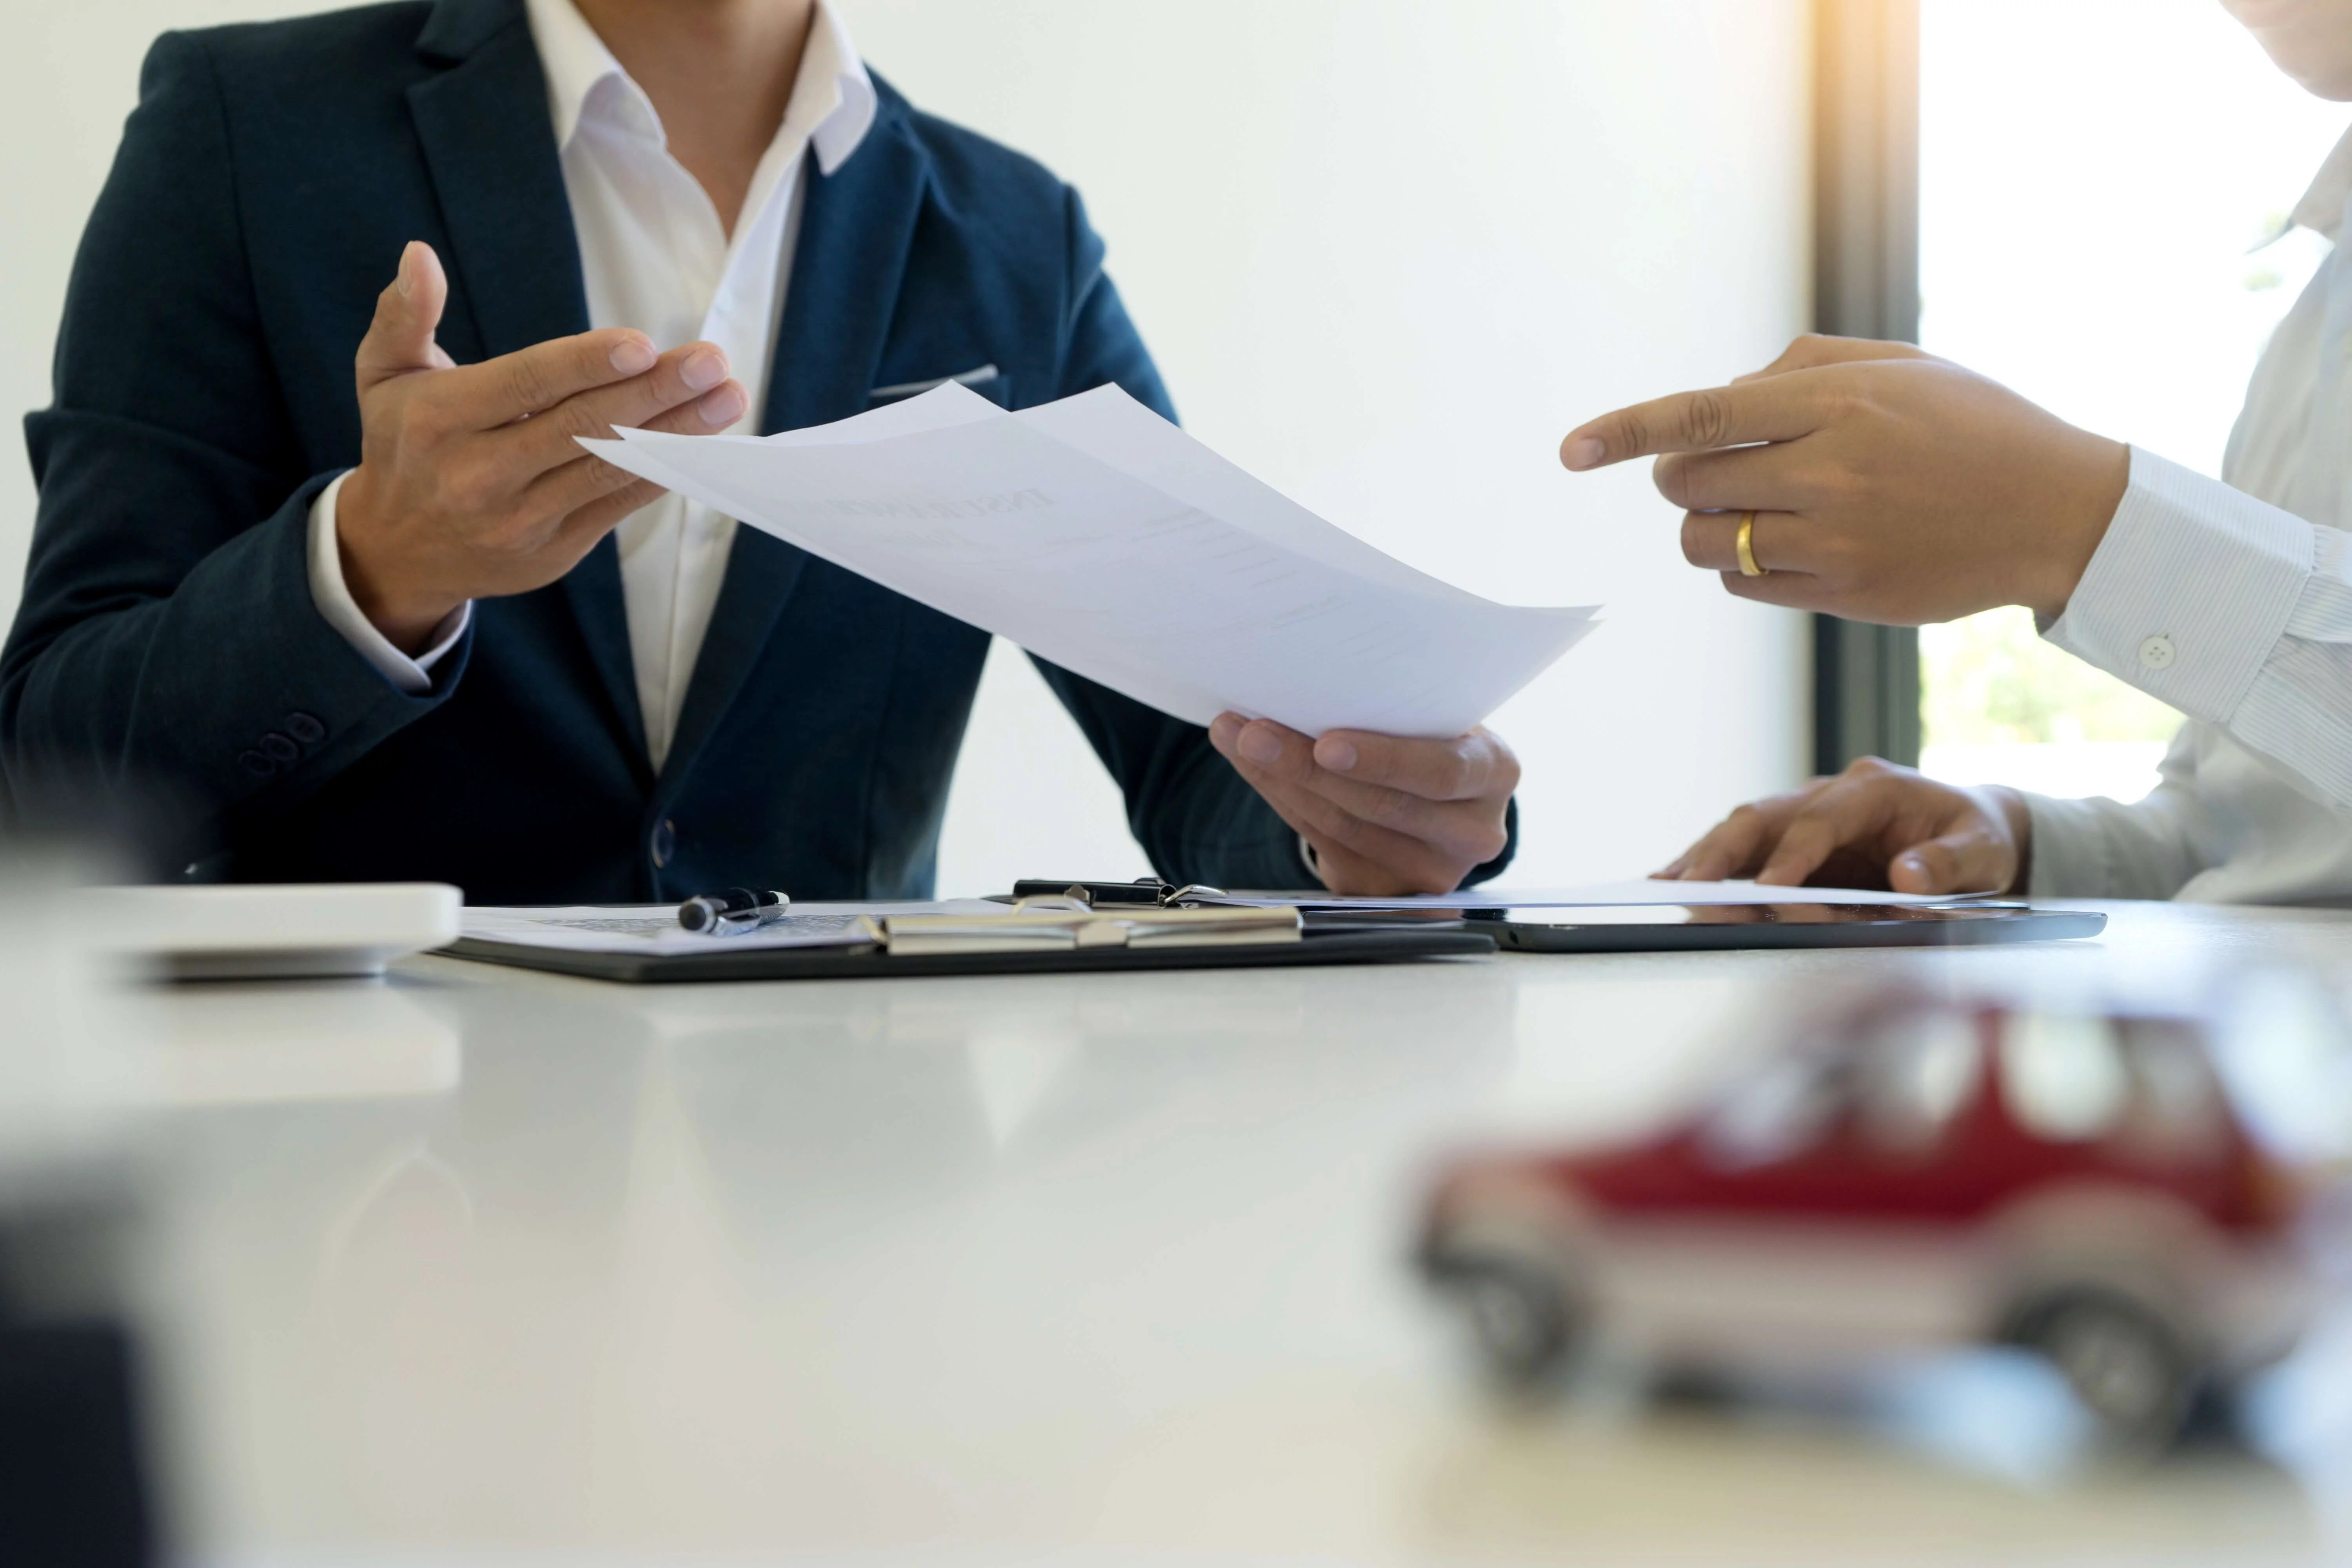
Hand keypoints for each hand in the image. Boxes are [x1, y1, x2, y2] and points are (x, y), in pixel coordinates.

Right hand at [336, 241, 751, 649]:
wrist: (397, 553)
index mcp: (440, 421)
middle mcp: (480, 474)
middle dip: (653, 393)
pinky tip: (703, 441)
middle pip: (580, 427)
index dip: (585, 365)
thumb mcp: (382, 375)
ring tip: (727, 397)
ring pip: (609, 469)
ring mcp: (521, 519)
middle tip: (712, 362)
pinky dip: (662, 472)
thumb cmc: (401, 444)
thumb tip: (419, 255)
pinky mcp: (557, 549)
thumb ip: (403, 314)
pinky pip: (618, 505)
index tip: (642, 346)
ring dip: (676, 433)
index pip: (525, 386)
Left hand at [1208, 714, 1517, 894]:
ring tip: (1240, 740)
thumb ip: (1398, 708)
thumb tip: (1307, 676)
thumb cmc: (1432, 740)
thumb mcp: (1436, 720)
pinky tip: (1254, 768)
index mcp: (1494, 772)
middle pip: (1381, 805)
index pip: (1442, 771)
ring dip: (1281, 782)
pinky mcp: (1384, 890)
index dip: (1383, 760)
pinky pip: (1322, 845)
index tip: (1327, 744)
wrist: (1439, 798)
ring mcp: (1430, 871)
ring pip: (1342, 827)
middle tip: (1255, 734)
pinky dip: (1282, 802)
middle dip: (1307, 767)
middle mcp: (1472, 830)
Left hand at [1558, 333, 2130, 624]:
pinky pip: (1746, 584)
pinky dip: (1742, 563)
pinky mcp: (1844, 594)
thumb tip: (1720, 401)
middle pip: (1688, 485)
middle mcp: (1829, 473)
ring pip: (1707, 542)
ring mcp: (1835, 542)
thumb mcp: (1897, 365)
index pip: (1701, 417)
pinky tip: (1786, 542)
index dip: (1625, 431)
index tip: (1572, 449)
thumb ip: (1798, 370)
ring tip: (1755, 504)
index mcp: (1837, 404)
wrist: (2055, 509)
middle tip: (1711, 467)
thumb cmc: (1972, 425)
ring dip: (1706, 523)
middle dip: (1679, 475)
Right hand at [1658, 757, 2030, 894]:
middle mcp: (1831, 792)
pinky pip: (1746, 849)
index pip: (1821, 820)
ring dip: (1705, 859)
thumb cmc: (1975, 839)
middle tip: (1693, 887)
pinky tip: (1676, 883)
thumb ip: (1948, 864)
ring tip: (1665, 887)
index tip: (1771, 890)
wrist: (1971, 827)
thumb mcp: (1981, 853)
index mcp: (1875, 788)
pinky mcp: (1794, 837)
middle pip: (1763, 815)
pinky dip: (1711, 865)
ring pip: (1743, 829)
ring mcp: (1806, 812)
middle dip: (1724, 852)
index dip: (1792, 855)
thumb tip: (1908, 877)